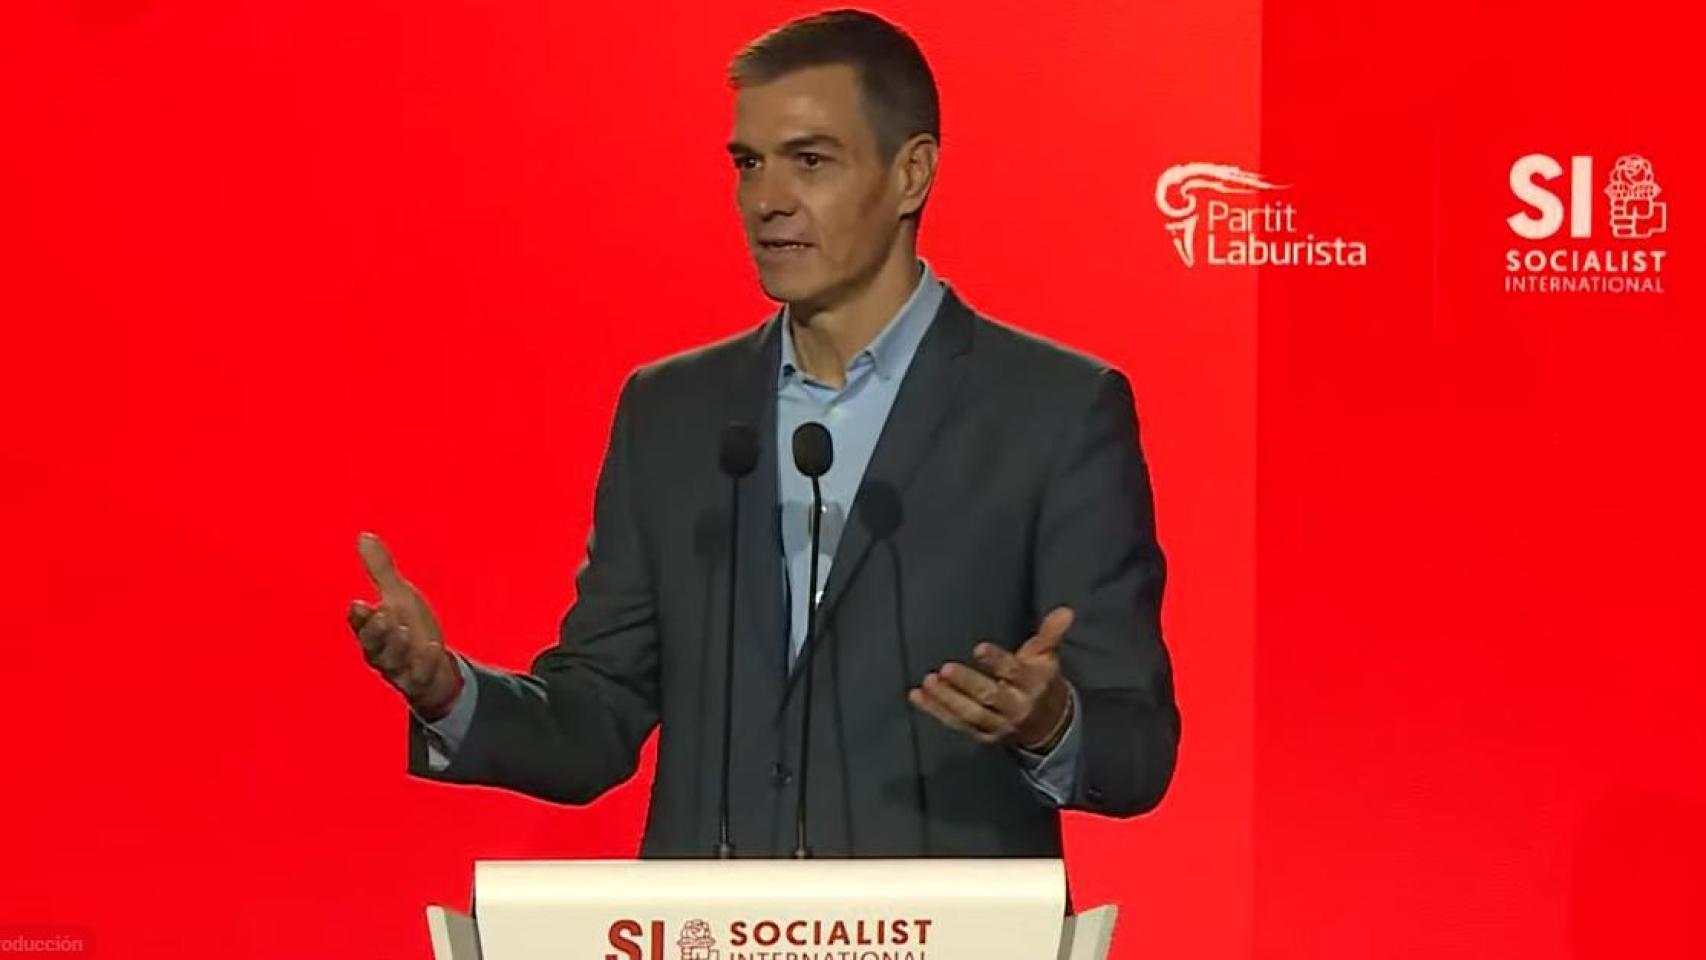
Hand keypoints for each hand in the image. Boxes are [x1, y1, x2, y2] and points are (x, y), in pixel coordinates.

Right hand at [346, 532, 460, 716]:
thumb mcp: (398, 596)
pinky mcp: (421, 681)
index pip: (361, 624)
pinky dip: (426, 663)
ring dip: (398, 646)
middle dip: (375, 631)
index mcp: (374, 630)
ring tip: (404, 630)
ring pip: (394, 662)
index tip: (358, 604)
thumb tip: (363, 535)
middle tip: (382, 614)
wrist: (433, 666)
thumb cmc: (410, 626)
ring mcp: (402, 669)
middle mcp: (382, 651)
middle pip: (374, 645)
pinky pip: (421, 676)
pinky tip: (434, 647)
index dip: (359, 617)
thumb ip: (380, 570)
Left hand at [908, 606, 1074, 750]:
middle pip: (989, 695)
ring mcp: (998, 724)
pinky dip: (936, 711)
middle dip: (966, 683)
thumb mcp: (1048, 659)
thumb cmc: (1042, 683)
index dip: (997, 661)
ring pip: (971, 713)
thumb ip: (1050, 634)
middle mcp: (1016, 706)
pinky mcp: (983, 735)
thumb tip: (1065, 611)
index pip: (1014, 672)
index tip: (979, 649)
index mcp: (1032, 684)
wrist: (1051, 729)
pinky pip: (956, 724)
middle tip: (944, 668)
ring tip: (928, 682)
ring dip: (947, 699)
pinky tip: (917, 696)